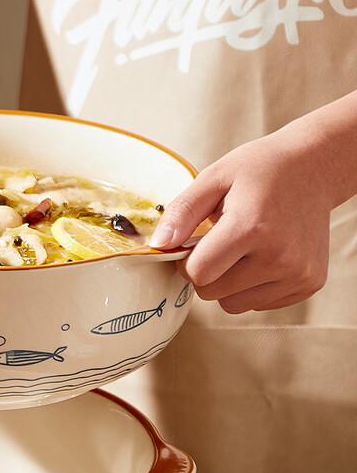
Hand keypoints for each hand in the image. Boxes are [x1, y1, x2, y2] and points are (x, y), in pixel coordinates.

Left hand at [149, 129, 336, 313]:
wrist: (315, 167)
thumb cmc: (260, 170)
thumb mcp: (213, 178)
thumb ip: (181, 213)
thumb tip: (158, 245)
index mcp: (252, 228)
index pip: (197, 273)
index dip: (186, 261)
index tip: (194, 244)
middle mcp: (279, 256)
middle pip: (211, 293)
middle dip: (206, 272)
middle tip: (220, 243)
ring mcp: (298, 273)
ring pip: (233, 305)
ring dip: (227, 284)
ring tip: (243, 249)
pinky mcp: (309, 283)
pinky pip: (258, 304)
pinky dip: (252, 286)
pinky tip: (264, 256)